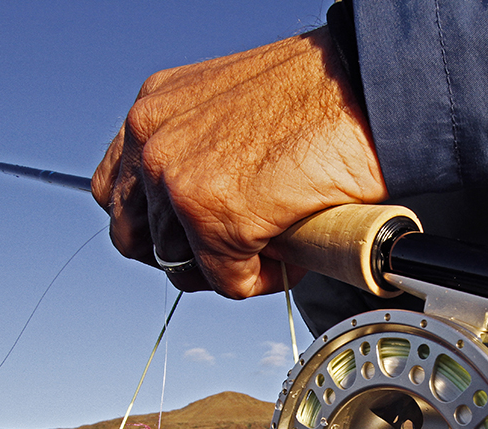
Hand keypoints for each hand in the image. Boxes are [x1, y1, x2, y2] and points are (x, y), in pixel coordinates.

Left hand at [92, 27, 386, 298]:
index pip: (119, 190)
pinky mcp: (216, 218)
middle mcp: (153, 139)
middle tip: (224, 255)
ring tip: (270, 248)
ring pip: (179, 263)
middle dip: (180, 255)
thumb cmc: (323, 94)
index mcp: (156, 109)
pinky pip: (226, 282)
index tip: (187, 235)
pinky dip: (260, 281)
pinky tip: (290, 256)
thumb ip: (204, 150)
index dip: (154, 224)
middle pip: (134, 235)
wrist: (367, 87)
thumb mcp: (234, 109)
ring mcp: (178, 180)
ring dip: (225, 268)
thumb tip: (205, 211)